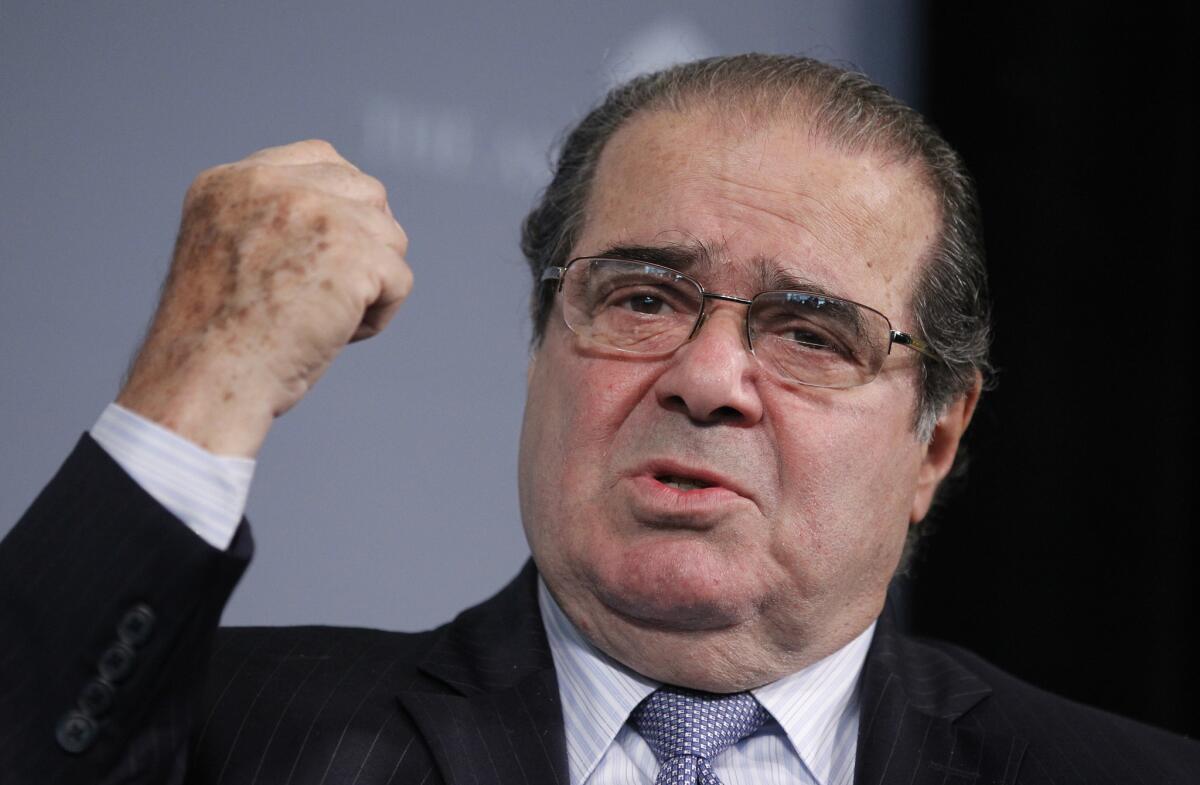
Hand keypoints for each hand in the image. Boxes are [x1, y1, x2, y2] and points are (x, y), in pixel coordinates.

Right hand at [117, 140, 411, 456]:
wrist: (206, 381)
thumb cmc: (217, 343)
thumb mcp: (231, 256)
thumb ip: (276, 224)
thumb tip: (355, 221)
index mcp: (232, 182)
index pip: (320, 158)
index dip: (342, 204)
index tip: (333, 250)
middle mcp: (273, 184)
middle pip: (366, 192)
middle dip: (366, 242)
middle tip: (332, 293)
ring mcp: (317, 213)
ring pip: (389, 236)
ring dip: (372, 283)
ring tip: (326, 319)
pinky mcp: (354, 251)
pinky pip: (400, 279)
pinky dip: (380, 316)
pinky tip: (338, 336)